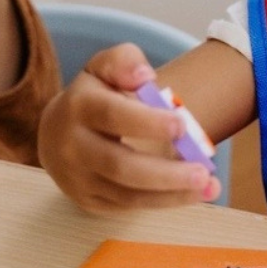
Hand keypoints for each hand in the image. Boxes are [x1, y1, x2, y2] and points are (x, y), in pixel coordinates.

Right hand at [38, 43, 219, 211]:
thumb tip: (145, 76)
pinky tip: (192, 194)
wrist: (57, 135)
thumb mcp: (103, 68)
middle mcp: (72, 147)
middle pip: (119, 165)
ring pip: (127, 193)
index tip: (182, 124)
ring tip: (209, 187)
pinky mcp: (90, 201)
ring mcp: (79, 179)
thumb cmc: (94, 96)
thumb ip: (123, 61)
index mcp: (78, 107)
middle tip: (203, 171)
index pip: (112, 115)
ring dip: (172, 194)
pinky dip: (164, 202)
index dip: (147, 122)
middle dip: (164, 172)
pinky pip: (129, 205)